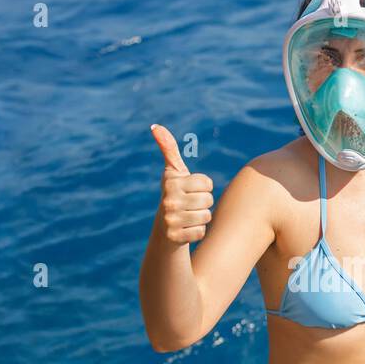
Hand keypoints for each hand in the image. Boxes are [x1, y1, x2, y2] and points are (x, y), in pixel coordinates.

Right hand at [151, 124, 213, 244]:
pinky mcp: (175, 237)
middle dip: (204, 203)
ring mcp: (170, 219)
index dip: (203, 187)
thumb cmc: (175, 195)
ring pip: (207, 216)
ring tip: (189, 217)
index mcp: (171, 182)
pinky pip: (202, 232)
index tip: (190, 191)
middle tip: (190, 206)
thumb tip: (155, 126)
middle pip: (209, 199)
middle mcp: (168, 200)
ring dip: (202, 218)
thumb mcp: (174, 173)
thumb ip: (169, 149)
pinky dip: (198, 232)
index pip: (207, 183)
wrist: (165, 228)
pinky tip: (187, 230)